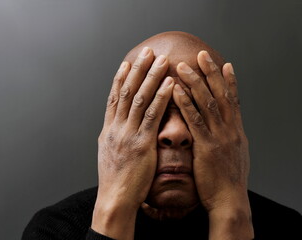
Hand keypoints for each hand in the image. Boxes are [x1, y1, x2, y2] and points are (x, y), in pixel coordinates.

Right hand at [92, 47, 174, 238]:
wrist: (114, 199)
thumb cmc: (114, 180)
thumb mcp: (109, 153)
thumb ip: (115, 136)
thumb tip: (119, 125)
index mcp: (107, 130)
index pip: (113, 97)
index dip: (120, 78)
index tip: (128, 62)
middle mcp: (115, 128)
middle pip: (126, 92)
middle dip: (137, 70)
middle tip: (146, 51)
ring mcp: (127, 134)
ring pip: (139, 98)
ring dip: (151, 77)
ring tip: (161, 60)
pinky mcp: (141, 144)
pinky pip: (152, 116)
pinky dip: (161, 97)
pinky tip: (170, 84)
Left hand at [173, 51, 252, 238]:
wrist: (229, 200)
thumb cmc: (227, 180)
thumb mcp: (233, 154)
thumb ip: (227, 137)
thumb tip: (224, 127)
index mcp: (236, 130)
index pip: (233, 99)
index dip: (228, 80)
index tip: (222, 63)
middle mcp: (230, 129)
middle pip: (220, 94)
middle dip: (210, 73)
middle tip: (201, 54)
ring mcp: (219, 136)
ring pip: (207, 102)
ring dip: (194, 82)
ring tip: (182, 66)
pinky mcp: (206, 146)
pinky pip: (194, 120)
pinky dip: (185, 103)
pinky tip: (176, 90)